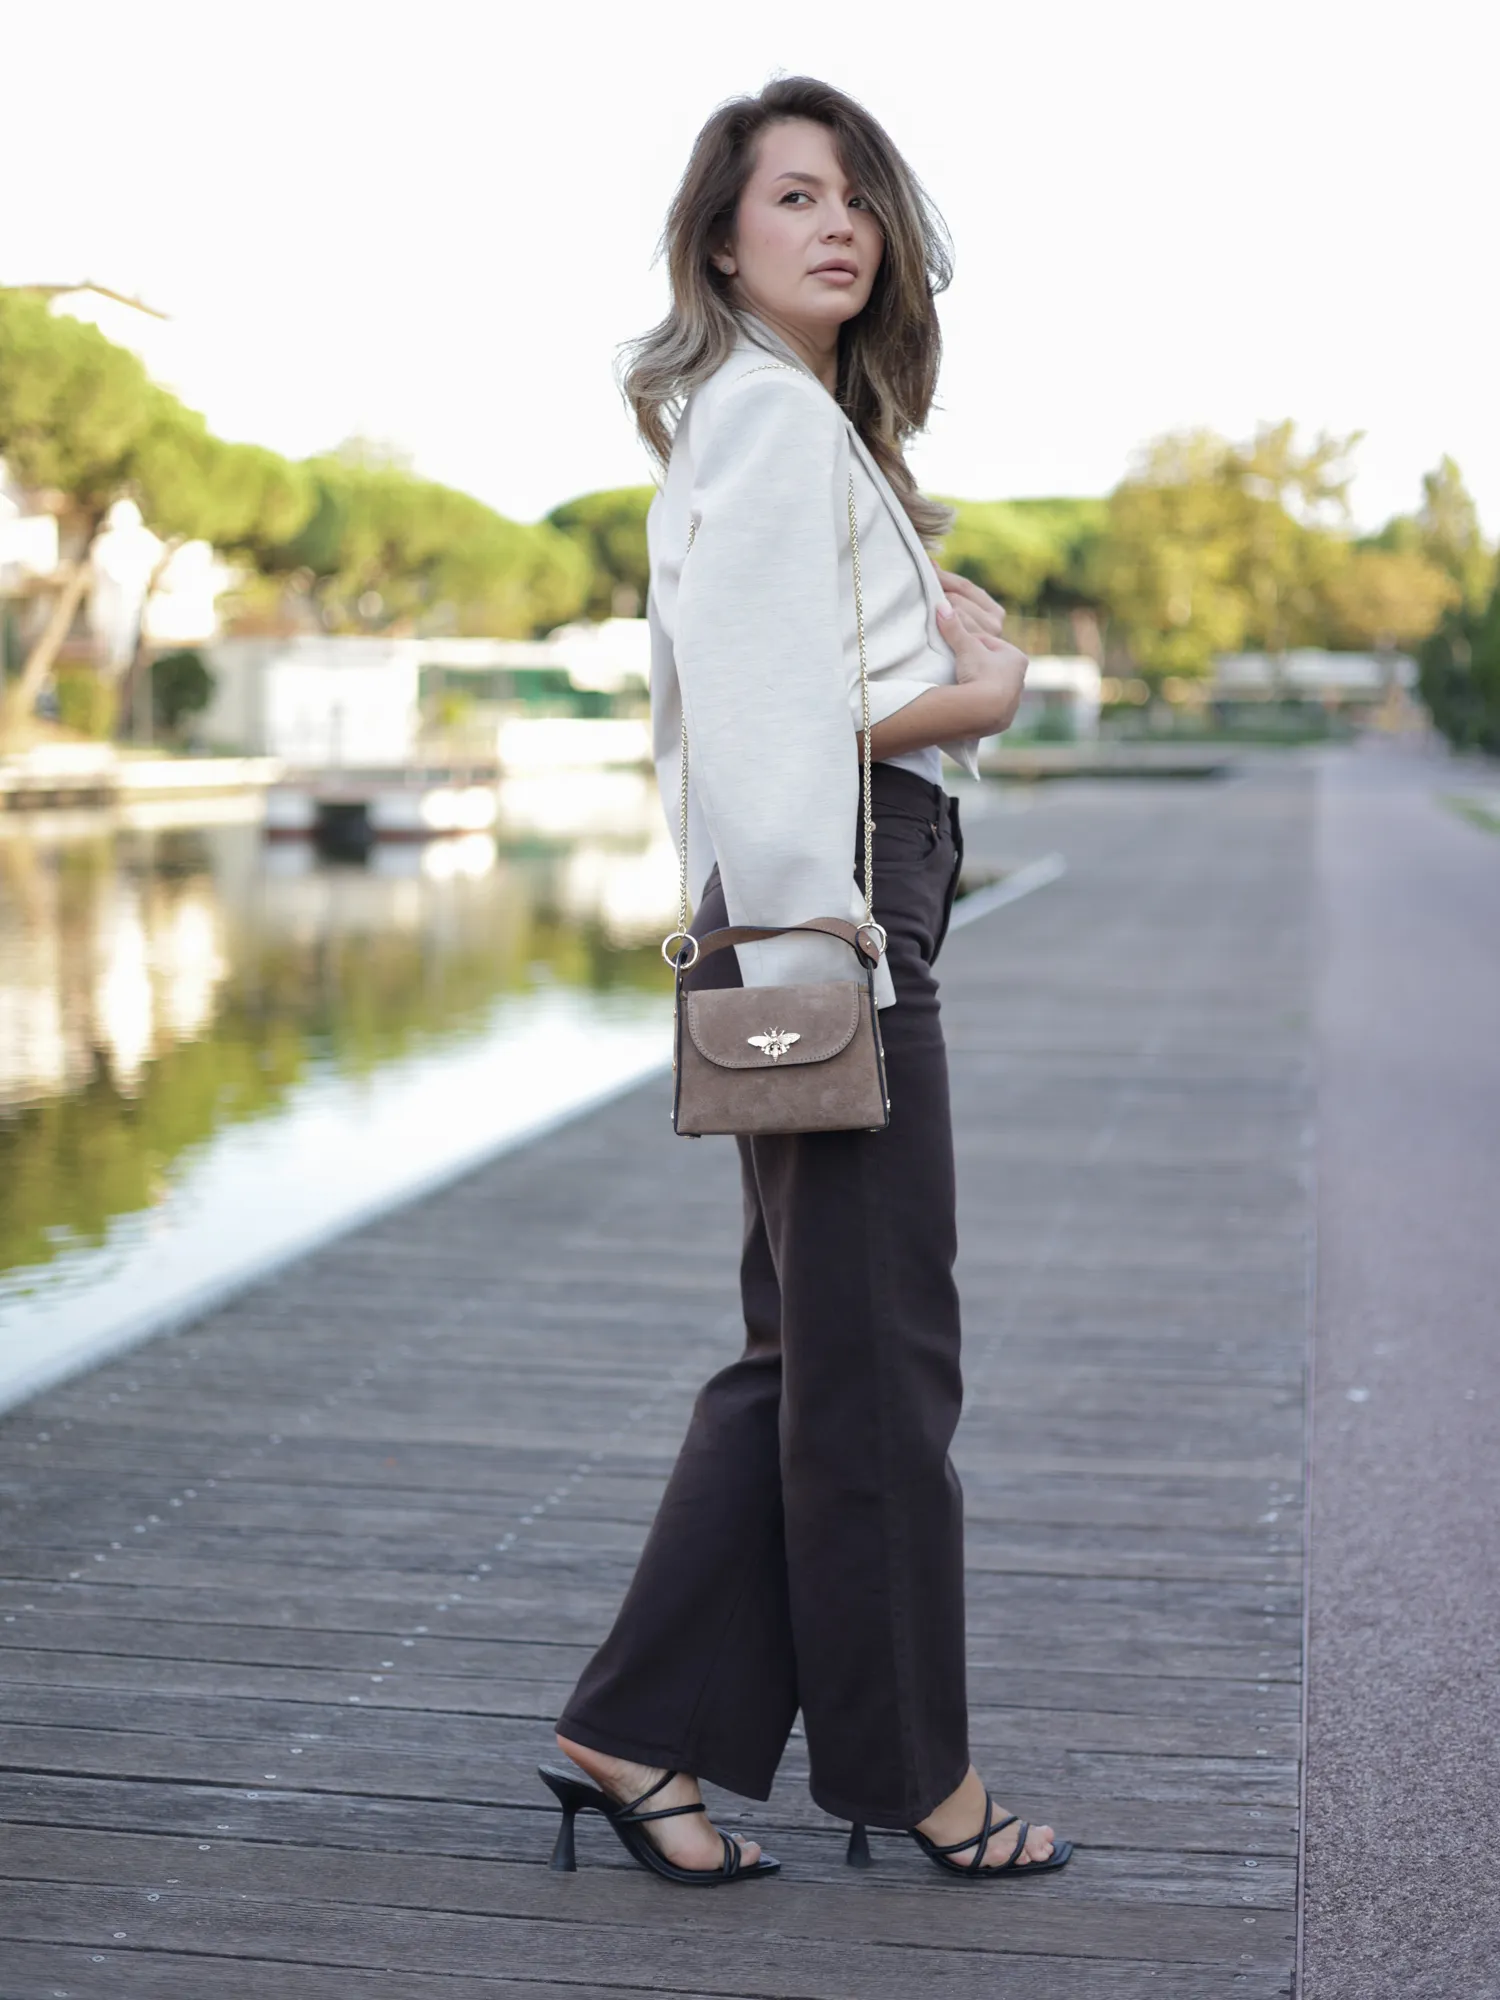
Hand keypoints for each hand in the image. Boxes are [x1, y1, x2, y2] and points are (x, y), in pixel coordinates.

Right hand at [933, 566, 1027, 731]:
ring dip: (976, 685)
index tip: (957, 643)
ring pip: (990, 688)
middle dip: (975, 663)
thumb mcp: (966, 647)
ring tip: (959, 684)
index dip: (971, 642)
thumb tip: (940, 606)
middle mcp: (1019, 681)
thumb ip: (954, 628)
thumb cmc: (980, 673)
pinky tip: (965, 703)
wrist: (983, 712)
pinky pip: (986, 707)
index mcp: (1016, 659)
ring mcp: (1011, 703)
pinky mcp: (1001, 721)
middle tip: (957, 662)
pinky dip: (976, 703)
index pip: (989, 645)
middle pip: (991, 667)